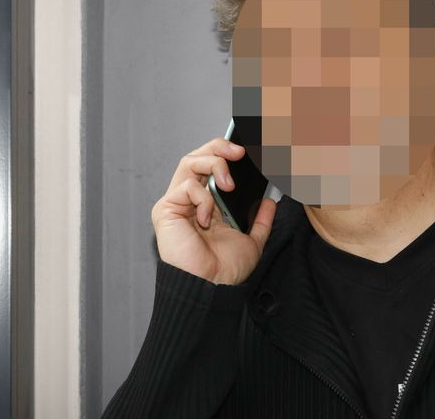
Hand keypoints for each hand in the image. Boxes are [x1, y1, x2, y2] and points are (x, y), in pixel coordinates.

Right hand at [150, 137, 276, 284]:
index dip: (226, 153)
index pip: (212, 167)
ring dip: (213, 164)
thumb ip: (260, 221)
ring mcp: (176, 203)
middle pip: (197, 156)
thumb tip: (269, 202)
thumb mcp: (252, 240)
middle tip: (239, 152)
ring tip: (229, 184)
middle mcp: (189, 201)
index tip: (249, 152)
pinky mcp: (165, 209)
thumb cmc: (223, 270)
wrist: (211, 287)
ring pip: (189, 162)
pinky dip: (203, 198)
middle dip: (218, 147)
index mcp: (206, 205)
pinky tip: (208, 218)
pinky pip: (187, 186)